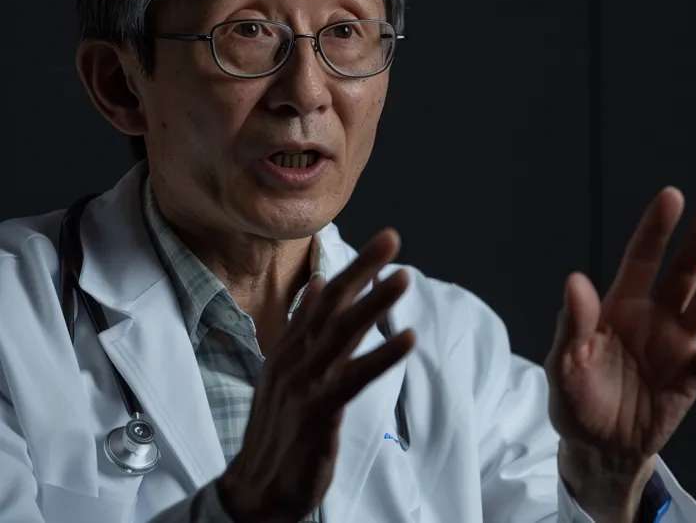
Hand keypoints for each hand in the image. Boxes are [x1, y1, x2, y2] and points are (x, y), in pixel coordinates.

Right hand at [216, 229, 414, 522]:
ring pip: (342, 334)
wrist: (255, 490)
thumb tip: (321, 284)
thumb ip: (304, 328)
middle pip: (333, 305)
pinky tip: (407, 338)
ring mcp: (304, 384)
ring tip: (403, 277)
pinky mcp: (317, 412)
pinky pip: (353, 378)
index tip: (383, 240)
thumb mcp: (287, 371)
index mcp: (289, 348)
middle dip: (364, 269)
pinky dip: (380, 356)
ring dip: (374, 304)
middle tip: (392, 238)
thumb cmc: (279, 429)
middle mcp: (294, 359)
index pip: (326, 298)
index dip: (356, 268)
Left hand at [544, 189, 695, 515]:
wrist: (599, 448)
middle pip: (682, 272)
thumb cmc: (577, 399)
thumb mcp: (564, 363)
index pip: (641, 259)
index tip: (672, 197)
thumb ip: (573, 324)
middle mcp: (654, 317)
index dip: (656, 230)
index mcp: (620, 306)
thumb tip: (575, 280)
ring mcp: (676, 344)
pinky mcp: (692, 376)